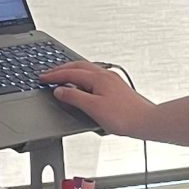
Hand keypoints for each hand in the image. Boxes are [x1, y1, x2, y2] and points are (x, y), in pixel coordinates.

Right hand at [40, 61, 159, 139]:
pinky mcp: (116, 87)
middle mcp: (105, 75)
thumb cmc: (124, 117)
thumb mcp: (93, 108)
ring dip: (72, 71)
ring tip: (62, 76)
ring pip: (87, 70)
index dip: (54, 75)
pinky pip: (94, 76)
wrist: (146, 122)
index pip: (70, 73)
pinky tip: (82, 85)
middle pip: (78, 66)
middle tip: (48, 73)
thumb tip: (60, 91)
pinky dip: (82, 77)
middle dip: (61, 69)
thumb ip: (74, 98)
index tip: (42, 78)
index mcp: (98, 78)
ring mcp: (112, 80)